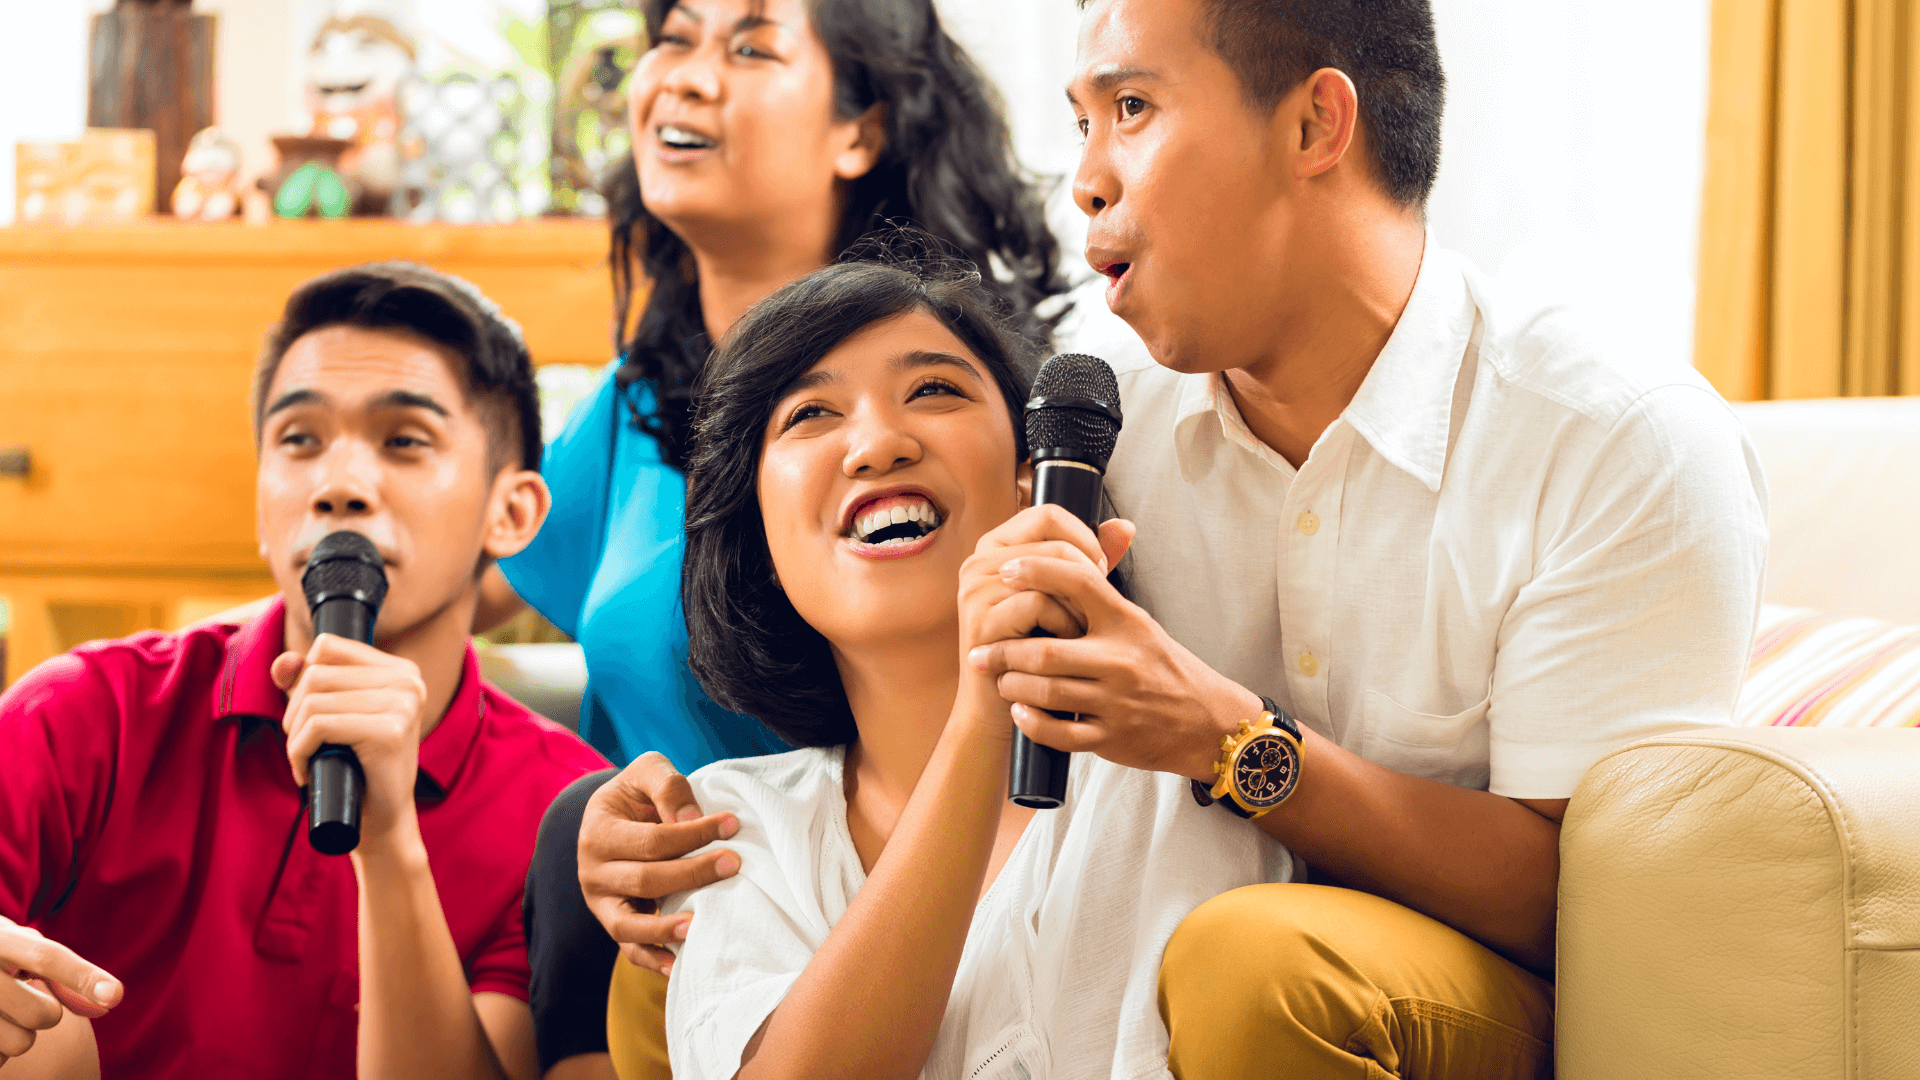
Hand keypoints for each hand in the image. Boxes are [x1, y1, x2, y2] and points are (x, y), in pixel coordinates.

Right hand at [0, 915, 120, 1067]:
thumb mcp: (21, 948)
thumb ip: (64, 972)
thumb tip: (109, 1000)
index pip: (45, 957)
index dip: (83, 976)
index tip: (115, 996)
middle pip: (41, 1013)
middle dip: (47, 1012)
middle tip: (26, 998)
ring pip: (21, 1043)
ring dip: (19, 1034)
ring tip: (0, 1013)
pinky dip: (0, 1050)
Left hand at [273, 634, 429, 849]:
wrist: (381, 820)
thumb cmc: (355, 766)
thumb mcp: (331, 714)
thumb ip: (304, 681)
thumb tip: (282, 662)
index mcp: (402, 670)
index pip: (327, 647)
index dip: (303, 680)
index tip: (311, 717)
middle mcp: (408, 681)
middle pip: (316, 673)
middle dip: (294, 713)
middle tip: (306, 746)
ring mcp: (403, 705)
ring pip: (313, 701)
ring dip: (294, 737)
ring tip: (307, 759)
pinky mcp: (389, 733)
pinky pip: (317, 726)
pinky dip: (299, 752)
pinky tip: (308, 771)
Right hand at [578, 753, 741, 975]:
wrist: (615, 816)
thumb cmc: (638, 794)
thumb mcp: (648, 771)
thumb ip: (668, 786)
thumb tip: (689, 820)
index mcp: (598, 831)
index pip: (652, 840)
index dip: (694, 834)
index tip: (732, 824)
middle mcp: (592, 871)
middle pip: (645, 880)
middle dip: (694, 874)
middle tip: (735, 864)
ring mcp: (599, 902)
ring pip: (628, 925)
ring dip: (665, 928)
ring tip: (700, 925)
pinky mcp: (612, 922)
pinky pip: (628, 950)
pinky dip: (652, 960)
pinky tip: (679, 966)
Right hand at [955, 505, 1127, 729]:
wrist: (1009, 707)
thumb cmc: (1040, 652)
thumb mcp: (1067, 599)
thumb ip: (1091, 561)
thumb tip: (1125, 526)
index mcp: (999, 547)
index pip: (1049, 515)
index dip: (1084, 538)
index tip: (1099, 571)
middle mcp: (979, 561)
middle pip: (1054, 544)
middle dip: (1086, 577)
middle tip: (1094, 610)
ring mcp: (975, 589)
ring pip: (1049, 572)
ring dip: (1076, 605)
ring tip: (1078, 633)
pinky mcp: (980, 619)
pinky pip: (1038, 604)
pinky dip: (1062, 625)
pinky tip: (1065, 646)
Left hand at [967, 507, 1257, 781]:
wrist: (1206, 722)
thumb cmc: (1164, 667)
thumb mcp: (1140, 625)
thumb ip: (1100, 599)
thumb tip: (1058, 560)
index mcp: (1127, 622)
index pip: (1078, 582)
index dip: (1036, 571)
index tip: (1005, 572)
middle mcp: (1121, 660)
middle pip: (1047, 651)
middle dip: (1004, 652)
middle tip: (979, 652)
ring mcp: (1116, 702)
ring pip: (1047, 693)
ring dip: (1013, 686)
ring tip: (998, 679)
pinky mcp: (1112, 738)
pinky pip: (1060, 733)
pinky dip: (1032, 723)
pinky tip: (1019, 712)